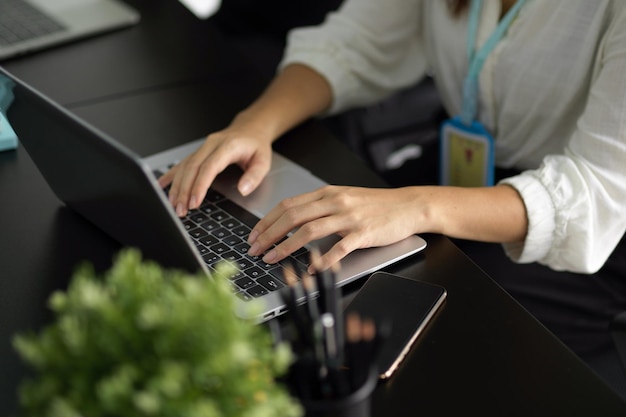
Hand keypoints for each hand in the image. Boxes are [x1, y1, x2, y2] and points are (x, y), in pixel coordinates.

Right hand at [158, 122, 273, 216]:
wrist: (250, 128)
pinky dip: (170, 175)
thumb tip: (243, 190)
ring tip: (173, 205)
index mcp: (228, 146)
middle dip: (184, 190)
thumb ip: (255, 176)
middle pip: (192, 168)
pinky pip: (181, 163)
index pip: (209, 167)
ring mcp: (202, 147)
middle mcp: (211, 145)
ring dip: (177, 187)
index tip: (194, 202)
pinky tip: (161, 186)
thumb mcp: (264, 161)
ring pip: (184, 166)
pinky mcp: (198, 152)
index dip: (200, 185)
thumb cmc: (256, 145)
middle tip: (181, 209)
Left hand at [247, 186, 421, 271]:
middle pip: (293, 216)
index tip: (254, 235)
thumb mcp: (344, 198)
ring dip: (286, 246)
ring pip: (309, 230)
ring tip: (271, 258)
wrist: (409, 205)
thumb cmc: (376, 205)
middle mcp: (335, 202)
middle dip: (268, 234)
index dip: (267, 221)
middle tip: (254, 249)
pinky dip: (322, 259)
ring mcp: (349, 217)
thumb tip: (292, 222)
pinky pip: (339, 248)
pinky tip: (311, 268)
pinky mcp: (363, 232)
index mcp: (327, 193)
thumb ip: (320, 207)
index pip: (288, 205)